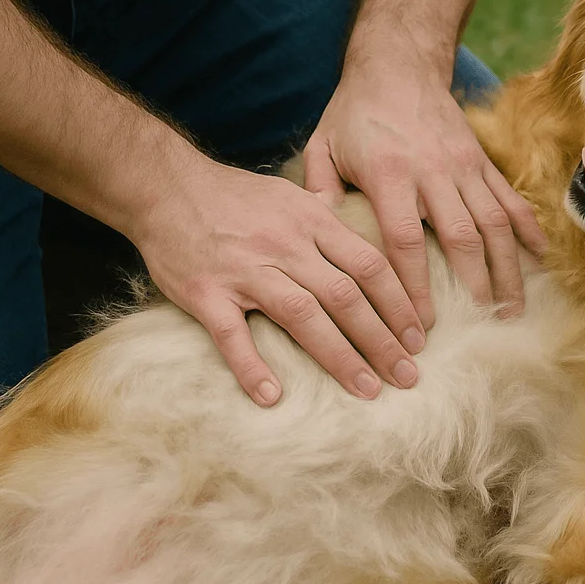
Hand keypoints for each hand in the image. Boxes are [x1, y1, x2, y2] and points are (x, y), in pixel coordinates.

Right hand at [128, 157, 425, 405]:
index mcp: (311, 221)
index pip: (370, 265)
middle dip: (382, 340)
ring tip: (367, 390)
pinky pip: (231, 335)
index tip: (419, 337)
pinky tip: (272, 397)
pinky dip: (251, 366)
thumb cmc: (234, 195)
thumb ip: (327, 219)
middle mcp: (285, 245)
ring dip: (339, 356)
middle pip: (345, 296)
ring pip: (302, 316)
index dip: (399, 304)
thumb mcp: (290, 194)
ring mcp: (245, 269)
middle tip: (408, 376)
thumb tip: (363, 239)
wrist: (165, 186)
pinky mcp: (205, 292)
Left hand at [303, 62, 546, 328]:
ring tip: (513, 309)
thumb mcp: (322, 145)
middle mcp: (433, 171)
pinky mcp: (482, 160)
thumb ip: (317, 191)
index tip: (422, 326)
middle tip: (481, 327)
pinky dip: (527, 230)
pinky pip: (510, 199)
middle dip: (474, 286)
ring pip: (494, 223)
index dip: (416, 287)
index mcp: (389, 174)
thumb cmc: (354, 112)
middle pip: (461, 237)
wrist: (399, 64)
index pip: (405, 241)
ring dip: (507, 268)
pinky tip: (538, 260)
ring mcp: (464, 166)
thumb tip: (314, 241)